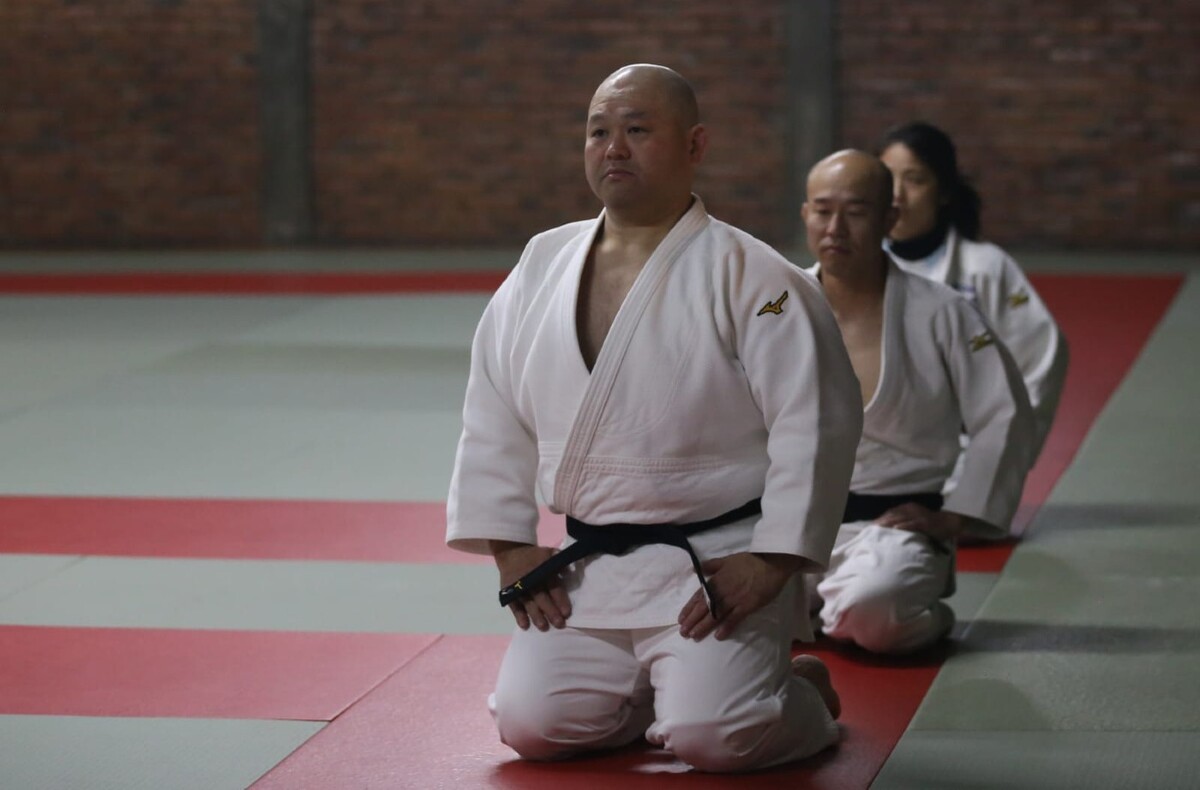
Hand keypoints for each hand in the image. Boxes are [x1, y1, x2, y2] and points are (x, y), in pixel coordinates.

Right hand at [490, 541, 571, 631]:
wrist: (511, 552)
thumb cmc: (535, 556)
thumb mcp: (549, 553)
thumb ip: (560, 562)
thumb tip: (570, 572)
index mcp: (543, 571)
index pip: (553, 587)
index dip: (560, 600)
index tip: (567, 613)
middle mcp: (531, 580)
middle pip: (542, 597)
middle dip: (551, 611)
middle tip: (559, 624)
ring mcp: (518, 588)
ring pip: (528, 603)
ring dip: (536, 616)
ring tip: (544, 627)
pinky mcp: (508, 593)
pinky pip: (514, 606)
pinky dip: (518, 616)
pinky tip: (525, 625)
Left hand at [677, 552, 801, 641]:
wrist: (770, 564)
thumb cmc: (749, 561)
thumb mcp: (726, 560)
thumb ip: (711, 565)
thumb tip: (695, 569)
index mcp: (716, 580)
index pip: (698, 596)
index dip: (689, 609)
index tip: (681, 619)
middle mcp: (721, 591)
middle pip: (703, 608)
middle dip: (692, 621)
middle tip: (683, 633)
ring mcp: (734, 600)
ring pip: (715, 615)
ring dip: (704, 626)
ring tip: (694, 636)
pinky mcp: (746, 606)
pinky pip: (734, 619)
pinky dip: (726, 628)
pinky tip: (718, 636)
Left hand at [876, 503, 965, 542]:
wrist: (950, 522)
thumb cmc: (932, 522)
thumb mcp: (916, 517)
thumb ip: (906, 519)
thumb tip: (892, 526)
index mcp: (909, 507)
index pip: (892, 511)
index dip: (882, 517)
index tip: (874, 523)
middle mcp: (912, 509)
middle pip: (894, 514)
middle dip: (882, 520)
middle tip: (872, 527)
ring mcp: (918, 516)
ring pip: (901, 518)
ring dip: (889, 522)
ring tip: (879, 527)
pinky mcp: (925, 523)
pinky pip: (913, 524)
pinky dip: (904, 526)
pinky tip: (897, 528)